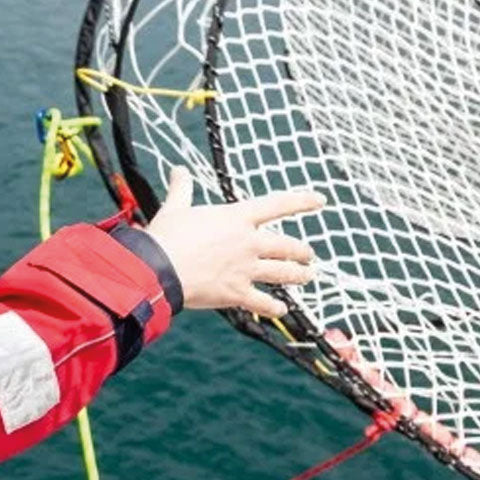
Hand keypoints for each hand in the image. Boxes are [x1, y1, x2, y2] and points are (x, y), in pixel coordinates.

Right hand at [147, 167, 323, 318]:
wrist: (159, 269)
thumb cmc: (166, 236)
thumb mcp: (175, 207)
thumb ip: (182, 188)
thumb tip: (178, 170)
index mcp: (237, 217)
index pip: (278, 205)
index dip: (302, 202)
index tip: (320, 201)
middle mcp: (249, 242)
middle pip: (287, 246)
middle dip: (301, 251)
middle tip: (308, 254)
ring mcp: (246, 269)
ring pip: (283, 273)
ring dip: (299, 275)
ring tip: (308, 276)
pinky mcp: (237, 293)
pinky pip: (263, 302)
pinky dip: (274, 307)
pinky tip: (282, 309)